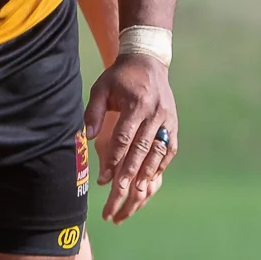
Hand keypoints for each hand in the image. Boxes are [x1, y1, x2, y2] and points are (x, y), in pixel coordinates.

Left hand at [84, 51, 176, 223]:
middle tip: (118, 195)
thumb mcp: (101, 89)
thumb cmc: (119, 77)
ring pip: (158, 154)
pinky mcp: (173, 125)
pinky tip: (150, 183)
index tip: (103, 179)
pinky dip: (159, 167)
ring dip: (147, 176)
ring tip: (136, 196)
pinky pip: (168, 151)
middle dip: (129, 175)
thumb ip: (93, 113)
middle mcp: (156, 115)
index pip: (124, 138)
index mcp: (138, 105)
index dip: (113, 160)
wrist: (148, 62)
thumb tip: (87, 137)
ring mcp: (168, 121)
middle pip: (142, 151)